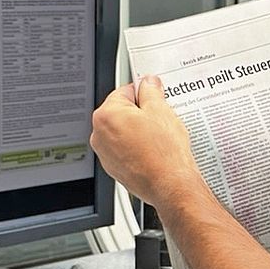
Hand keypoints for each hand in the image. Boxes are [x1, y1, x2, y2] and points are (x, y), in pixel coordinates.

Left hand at [90, 75, 205, 213]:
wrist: (170, 185)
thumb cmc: (164, 153)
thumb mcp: (161, 110)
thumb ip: (150, 91)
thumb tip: (148, 83)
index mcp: (106, 115)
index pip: (124, 92)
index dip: (143, 92)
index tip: (153, 96)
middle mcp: (99, 135)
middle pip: (121, 112)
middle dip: (140, 113)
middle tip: (160, 119)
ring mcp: (105, 154)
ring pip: (123, 132)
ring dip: (138, 131)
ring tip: (158, 137)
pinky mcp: (114, 169)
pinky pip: (125, 150)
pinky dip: (137, 148)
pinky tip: (154, 151)